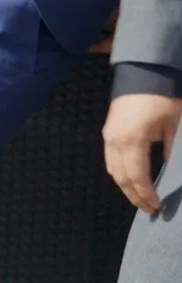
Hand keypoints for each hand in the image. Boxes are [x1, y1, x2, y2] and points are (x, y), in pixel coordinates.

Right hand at [104, 93, 180, 212]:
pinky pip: (110, 160)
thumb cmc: (162, 99)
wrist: (143, 72)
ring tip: (140, 198)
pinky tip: (131, 179)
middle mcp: (114, 141)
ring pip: (112, 170)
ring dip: (125, 187)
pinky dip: (120, 174)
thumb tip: (172, 174)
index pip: (137, 177)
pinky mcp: (108, 132)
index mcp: (131, 141)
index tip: (158, 207)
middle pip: (121, 178)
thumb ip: (171, 153)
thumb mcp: (174, 128)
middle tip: (150, 210)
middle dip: (134, 196)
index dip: (147, 195)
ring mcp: (108, 136)